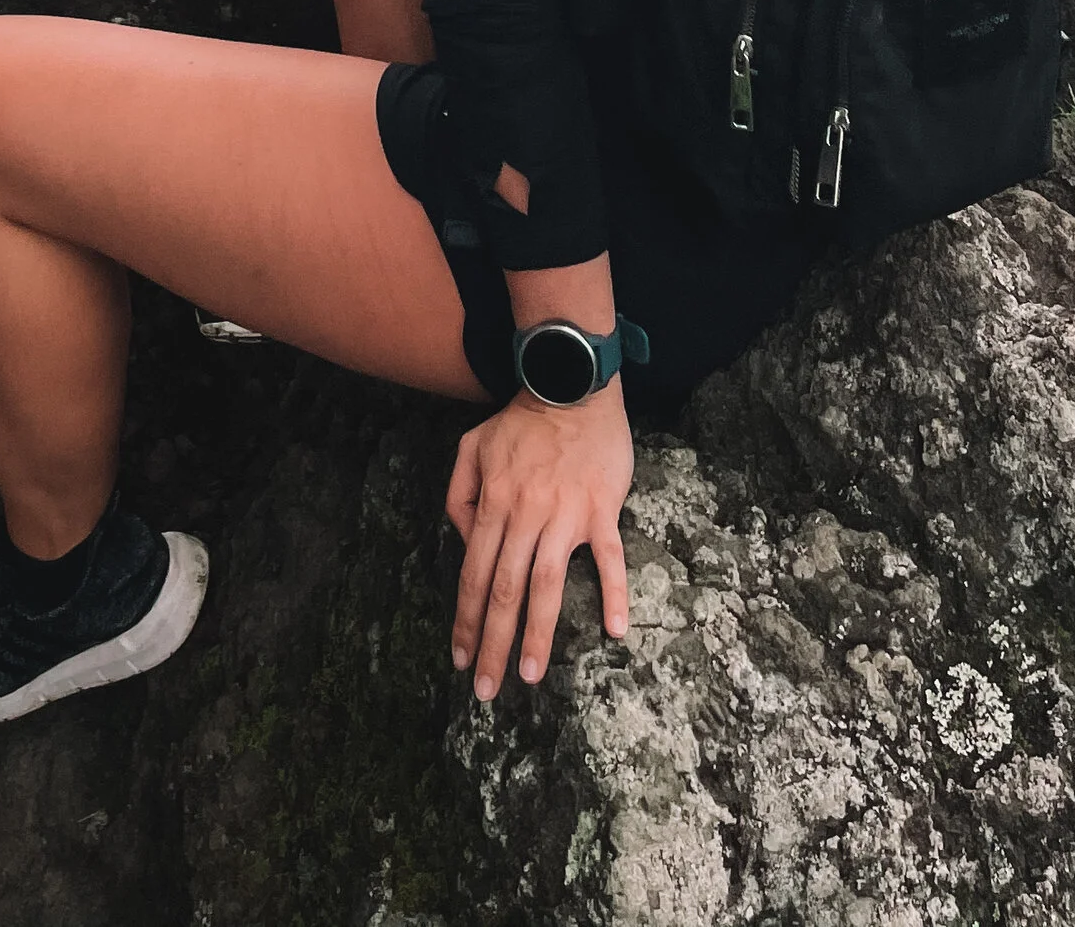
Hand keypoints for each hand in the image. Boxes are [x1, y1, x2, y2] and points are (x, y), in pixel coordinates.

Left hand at [444, 382, 632, 700]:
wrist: (571, 383)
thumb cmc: (521, 420)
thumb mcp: (473, 448)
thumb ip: (459, 495)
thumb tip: (464, 540)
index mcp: (493, 504)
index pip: (474, 574)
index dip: (466, 621)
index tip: (461, 660)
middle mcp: (525, 514)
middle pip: (504, 590)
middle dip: (492, 644)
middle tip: (487, 691)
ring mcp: (565, 514)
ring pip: (547, 584)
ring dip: (538, 634)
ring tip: (530, 675)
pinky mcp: (601, 510)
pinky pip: (609, 558)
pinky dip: (614, 593)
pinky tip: (615, 629)